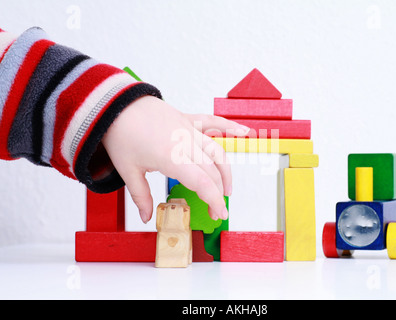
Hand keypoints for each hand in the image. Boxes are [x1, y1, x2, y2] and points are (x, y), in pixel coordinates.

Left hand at [102, 95, 249, 222]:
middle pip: (212, 171)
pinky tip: (243, 132)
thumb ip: (141, 196)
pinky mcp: (186, 119)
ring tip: (227, 188)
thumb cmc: (120, 134)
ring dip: (226, 171)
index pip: (203, 183)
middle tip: (217, 209)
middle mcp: (186, 143)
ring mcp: (188, 129)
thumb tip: (146, 217)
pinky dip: (229, 127)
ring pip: (217, 151)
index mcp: (172, 158)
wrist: (114, 104)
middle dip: (219, 192)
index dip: (214, 200)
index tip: (219, 214)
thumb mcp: (128, 170)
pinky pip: (212, 122)